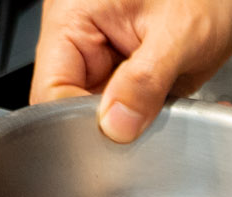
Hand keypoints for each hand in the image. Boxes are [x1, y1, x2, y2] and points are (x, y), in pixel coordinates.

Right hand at [32, 0, 231, 143]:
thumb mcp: (179, 34)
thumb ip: (145, 82)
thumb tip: (116, 126)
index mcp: (73, 19)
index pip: (51, 90)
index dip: (76, 124)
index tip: (113, 141)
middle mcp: (82, 41)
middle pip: (73, 108)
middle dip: (111, 129)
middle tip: (149, 128)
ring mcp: (106, 62)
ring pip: (103, 117)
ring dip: (136, 127)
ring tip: (169, 110)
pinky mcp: (130, 78)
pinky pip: (130, 112)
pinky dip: (153, 120)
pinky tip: (178, 111)